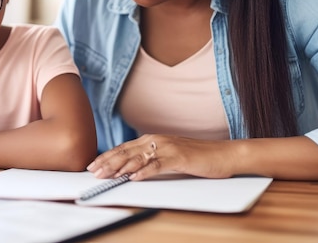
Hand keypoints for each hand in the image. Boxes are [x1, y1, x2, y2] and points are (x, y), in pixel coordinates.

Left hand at [86, 134, 236, 180]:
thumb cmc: (197, 157)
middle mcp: (157, 140)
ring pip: (139, 157)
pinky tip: (134, 178)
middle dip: (108, 162)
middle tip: (94, 171)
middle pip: (127, 152)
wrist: (223, 154)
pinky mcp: (179, 157)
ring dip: (121, 167)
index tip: (93, 165)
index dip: (108, 156)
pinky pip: (158, 165)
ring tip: (108, 175)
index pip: (125, 148)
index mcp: (153, 139)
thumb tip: (131, 169)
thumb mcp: (169, 156)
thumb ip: (151, 158)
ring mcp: (168, 147)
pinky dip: (145, 171)